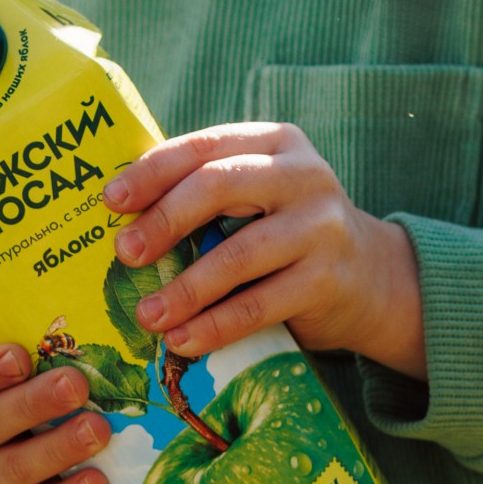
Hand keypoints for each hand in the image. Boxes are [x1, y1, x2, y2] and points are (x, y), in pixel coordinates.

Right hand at [0, 342, 111, 483]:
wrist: (51, 448)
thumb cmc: (42, 384)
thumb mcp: (37, 362)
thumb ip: (48, 345)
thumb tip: (97, 320)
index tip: (21, 357)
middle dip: (33, 404)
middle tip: (75, 386)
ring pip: (15, 466)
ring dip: (58, 448)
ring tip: (99, 430)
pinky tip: (99, 481)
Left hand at [105, 124, 426, 378]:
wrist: (371, 277)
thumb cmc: (286, 233)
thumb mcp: (256, 196)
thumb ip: (203, 192)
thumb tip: (117, 214)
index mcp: (274, 142)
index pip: (205, 146)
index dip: (153, 172)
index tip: (110, 202)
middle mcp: (302, 175)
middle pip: (220, 185)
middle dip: (164, 220)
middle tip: (124, 254)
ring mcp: (320, 226)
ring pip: (238, 254)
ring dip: (184, 289)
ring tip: (147, 316)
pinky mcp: (327, 279)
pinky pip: (258, 304)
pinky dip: (215, 326)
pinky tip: (183, 341)